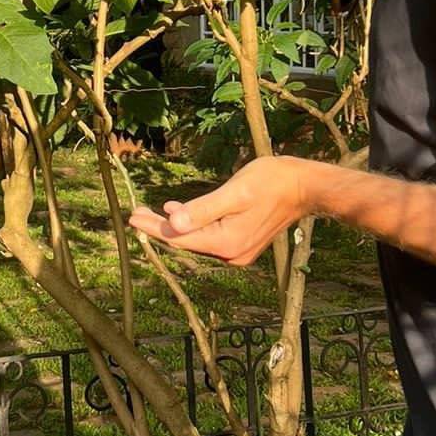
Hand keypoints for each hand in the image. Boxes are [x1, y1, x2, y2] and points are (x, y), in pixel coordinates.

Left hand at [129, 156, 316, 265]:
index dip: (154, 228)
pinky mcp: (242, 243)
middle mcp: (231, 253)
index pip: (180, 238)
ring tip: (151, 212)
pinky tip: (179, 211)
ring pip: (197, 238)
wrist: (304, 188)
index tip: (132, 218)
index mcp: (226, 242)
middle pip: (186, 241)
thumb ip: (203, 209)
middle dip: (160, 227)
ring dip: (175, 226)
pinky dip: (194, 224)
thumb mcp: (234, 192)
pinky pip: (210, 236)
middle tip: (135, 213)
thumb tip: (172, 224)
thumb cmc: (271, 182)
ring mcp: (238, 251)